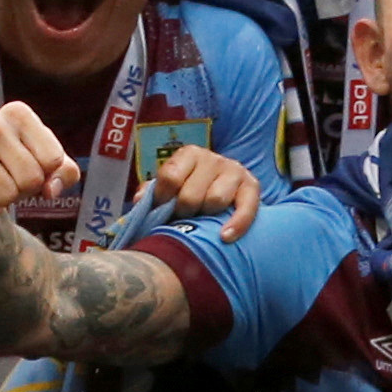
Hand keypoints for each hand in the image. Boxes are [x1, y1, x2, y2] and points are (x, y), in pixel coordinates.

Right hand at [0, 98, 75, 228]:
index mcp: (18, 113)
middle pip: (31, 179)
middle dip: (24, 190)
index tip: (29, 166)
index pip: (53, 159)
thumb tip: (50, 189)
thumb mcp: (45, 163)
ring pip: (7, 196)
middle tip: (7, 179)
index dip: (46, 174)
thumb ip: (65, 172)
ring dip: (2, 201)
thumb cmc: (9, 165)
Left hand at [148, 141, 266, 238]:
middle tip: (183, 217)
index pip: (170, 177)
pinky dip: (235, 224)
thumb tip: (140, 201)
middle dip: (184, 212)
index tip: (162, 208)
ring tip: (202, 219)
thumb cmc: (191, 189)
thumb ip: (152, 192)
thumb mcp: (170, 187)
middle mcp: (212, 159)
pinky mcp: (252, 186)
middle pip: (191, 195)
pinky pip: (246, 208)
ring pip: (215, 201)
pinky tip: (225, 237)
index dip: (162, 198)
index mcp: (189, 154)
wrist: (226, 187)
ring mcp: (234, 170)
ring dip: (205, 216)